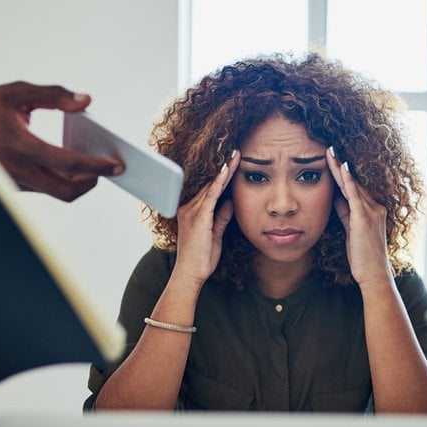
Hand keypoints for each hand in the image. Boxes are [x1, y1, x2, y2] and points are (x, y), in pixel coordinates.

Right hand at [0, 82, 124, 200]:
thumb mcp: (18, 92)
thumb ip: (54, 95)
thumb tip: (85, 101)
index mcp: (20, 146)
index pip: (68, 164)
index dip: (96, 167)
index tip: (116, 164)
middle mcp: (17, 170)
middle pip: (67, 191)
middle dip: (92, 182)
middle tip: (108, 167)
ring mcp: (14, 183)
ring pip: (56, 192)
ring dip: (77, 181)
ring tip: (92, 163)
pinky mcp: (12, 186)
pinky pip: (44, 188)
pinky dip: (60, 179)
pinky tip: (70, 163)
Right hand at [173, 151, 238, 285]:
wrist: (190, 274)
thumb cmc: (201, 258)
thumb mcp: (215, 235)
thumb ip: (221, 217)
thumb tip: (230, 202)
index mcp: (192, 212)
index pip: (209, 189)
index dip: (222, 175)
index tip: (233, 162)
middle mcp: (189, 208)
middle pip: (210, 183)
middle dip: (224, 167)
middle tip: (237, 151)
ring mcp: (192, 212)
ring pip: (211, 185)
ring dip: (224, 170)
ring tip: (236, 155)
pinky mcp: (198, 217)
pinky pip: (211, 195)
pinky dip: (219, 182)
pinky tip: (227, 170)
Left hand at [326, 147, 390, 285]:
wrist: (374, 275)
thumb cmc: (363, 257)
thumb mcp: (352, 231)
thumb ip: (346, 214)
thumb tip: (336, 200)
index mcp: (373, 211)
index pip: (354, 188)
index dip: (343, 174)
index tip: (332, 160)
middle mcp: (375, 208)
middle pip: (354, 182)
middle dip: (340, 166)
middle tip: (329, 148)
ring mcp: (372, 212)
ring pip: (353, 185)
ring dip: (340, 168)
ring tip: (330, 152)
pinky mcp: (364, 219)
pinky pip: (354, 195)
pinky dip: (348, 181)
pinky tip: (342, 168)